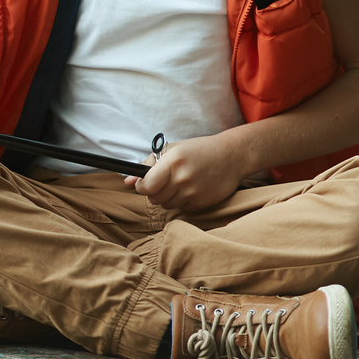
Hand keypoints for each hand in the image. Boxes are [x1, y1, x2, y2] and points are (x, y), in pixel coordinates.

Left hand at [126, 134, 248, 211]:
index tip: (143, 183)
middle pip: (154, 198)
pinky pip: (181, 208)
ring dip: (167, 197)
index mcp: (172, 162)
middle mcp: (182, 178)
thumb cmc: (198, 150)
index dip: (141, 187)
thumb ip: (147, 166)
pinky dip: (181, 201)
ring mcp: (193, 192)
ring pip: (166, 205)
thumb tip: (127, 182)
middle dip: (153, 192)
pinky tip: (189, 189)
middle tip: (162, 182)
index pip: (147, 186)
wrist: (231, 156)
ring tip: (177, 184)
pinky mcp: (202, 202)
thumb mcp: (172, 150)